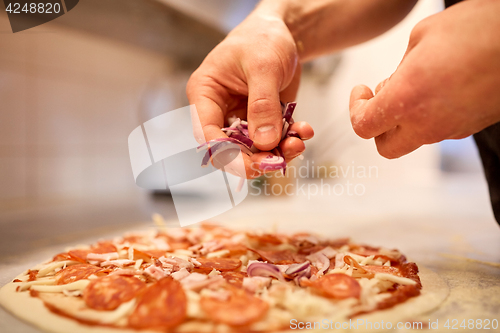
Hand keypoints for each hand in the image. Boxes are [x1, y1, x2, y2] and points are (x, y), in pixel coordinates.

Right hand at [187, 13, 313, 177]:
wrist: (283, 32)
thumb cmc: (263, 38)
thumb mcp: (264, 66)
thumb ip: (263, 104)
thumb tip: (264, 141)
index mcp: (205, 94)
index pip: (207, 135)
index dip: (227, 155)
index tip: (253, 164)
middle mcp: (219, 111)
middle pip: (229, 150)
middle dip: (256, 158)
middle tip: (280, 160)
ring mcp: (241, 118)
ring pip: (253, 150)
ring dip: (277, 152)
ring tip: (298, 142)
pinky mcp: (261, 121)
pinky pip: (272, 141)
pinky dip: (288, 141)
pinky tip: (303, 130)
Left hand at [349, 0, 499, 158]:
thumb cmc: (476, 29)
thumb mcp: (422, 36)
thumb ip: (400, 67)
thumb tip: (395, 83)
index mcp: (406, 100)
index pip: (363, 126)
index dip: (355, 108)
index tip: (362, 90)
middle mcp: (426, 124)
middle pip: (386, 148)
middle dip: (377, 127)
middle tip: (383, 97)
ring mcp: (451, 130)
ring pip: (414, 138)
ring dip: (404, 118)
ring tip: (416, 83)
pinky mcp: (470, 128)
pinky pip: (438, 130)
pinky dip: (428, 116)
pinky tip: (438, 88)